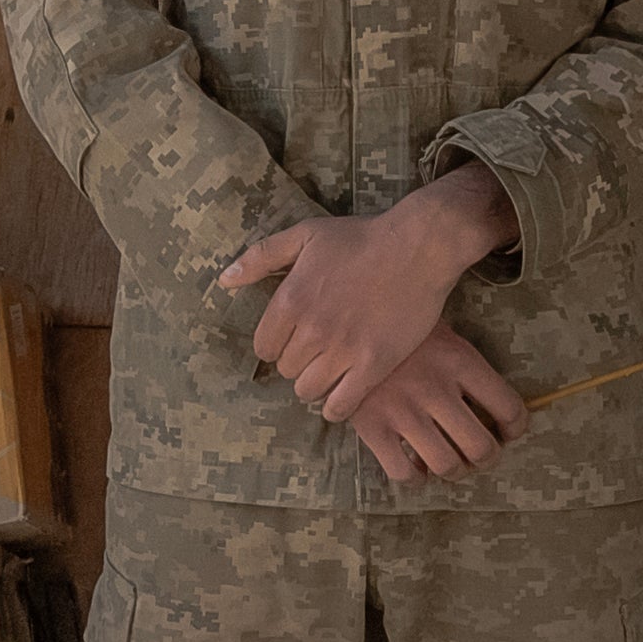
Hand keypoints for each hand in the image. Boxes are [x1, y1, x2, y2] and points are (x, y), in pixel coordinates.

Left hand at [221, 166, 515, 418]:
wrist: (419, 246)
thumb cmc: (361, 237)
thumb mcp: (305, 234)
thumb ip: (260, 257)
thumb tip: (223, 280)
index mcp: (290, 300)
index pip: (264, 347)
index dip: (276, 345)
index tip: (293, 339)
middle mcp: (312, 329)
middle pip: (286, 369)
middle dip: (298, 361)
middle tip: (317, 351)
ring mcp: (343, 350)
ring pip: (308, 390)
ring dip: (315, 384)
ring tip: (330, 371)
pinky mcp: (374, 364)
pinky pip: (341, 405)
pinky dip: (336, 406)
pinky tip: (343, 394)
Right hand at [337, 329, 530, 485]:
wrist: (342, 321)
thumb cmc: (399, 325)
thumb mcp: (441, 331)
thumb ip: (467, 366)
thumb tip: (495, 406)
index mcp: (460, 361)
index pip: (508, 408)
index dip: (516, 428)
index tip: (508, 432)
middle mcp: (436, 389)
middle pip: (481, 448)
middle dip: (487, 458)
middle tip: (481, 454)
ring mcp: (403, 410)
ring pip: (447, 465)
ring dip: (456, 472)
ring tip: (452, 463)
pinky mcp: (372, 426)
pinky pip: (403, 473)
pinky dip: (416, 478)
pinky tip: (416, 467)